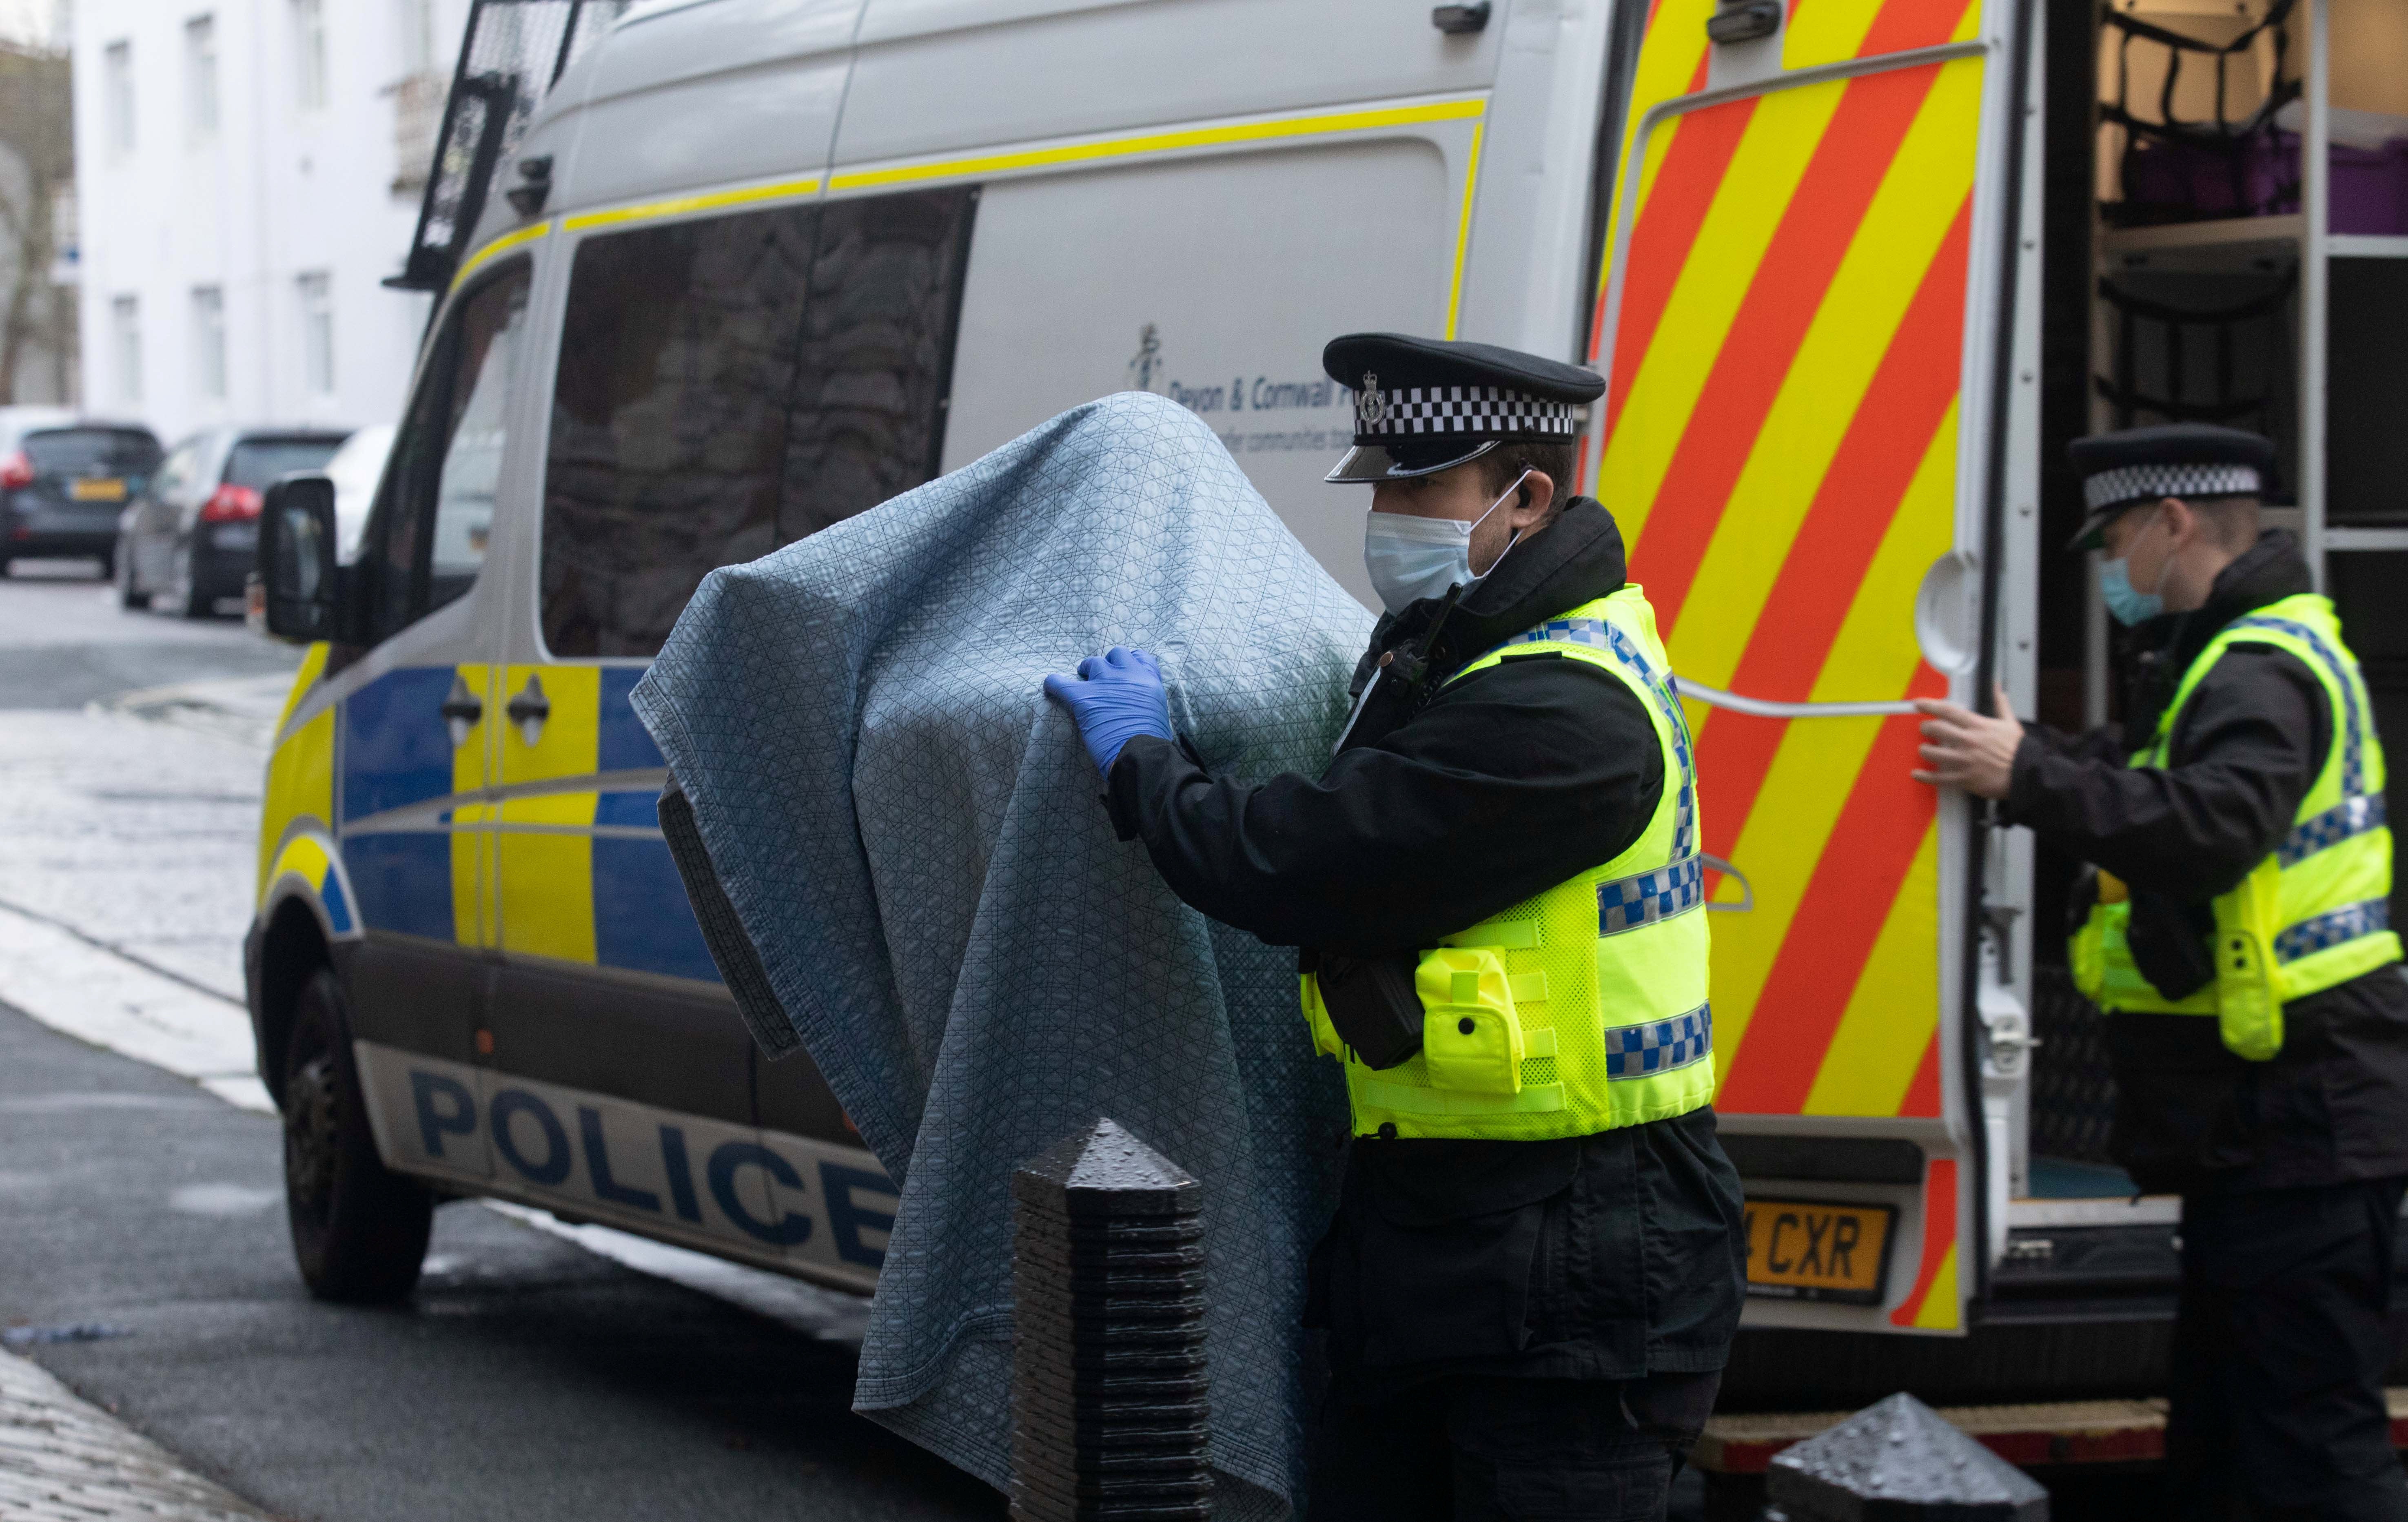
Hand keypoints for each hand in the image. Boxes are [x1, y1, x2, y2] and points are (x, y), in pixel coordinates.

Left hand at [1043, 646, 1172, 778]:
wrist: (1141, 756)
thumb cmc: (1152, 745)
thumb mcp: (1158, 715)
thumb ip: (1147, 702)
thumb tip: (1138, 707)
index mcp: (1148, 682)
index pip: (1140, 657)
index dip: (1131, 660)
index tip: (1124, 668)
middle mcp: (1128, 676)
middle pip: (1116, 653)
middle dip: (1109, 663)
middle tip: (1102, 676)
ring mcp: (1106, 684)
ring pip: (1092, 662)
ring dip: (1087, 670)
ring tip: (1082, 681)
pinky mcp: (1084, 698)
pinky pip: (1061, 683)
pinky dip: (1054, 683)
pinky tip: (1050, 685)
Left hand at [1911, 681, 2022, 800]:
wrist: (2029, 775)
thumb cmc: (2020, 750)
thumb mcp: (2011, 724)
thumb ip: (2001, 705)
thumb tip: (1998, 686)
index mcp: (1978, 726)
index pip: (1949, 711)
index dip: (1930, 706)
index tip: (1917, 704)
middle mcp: (1968, 741)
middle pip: (1936, 729)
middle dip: (1926, 727)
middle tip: (1924, 728)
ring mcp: (1965, 761)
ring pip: (1934, 753)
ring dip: (1925, 750)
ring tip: (1924, 749)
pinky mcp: (1965, 779)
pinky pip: (1939, 778)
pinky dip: (1925, 776)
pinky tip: (1916, 774)